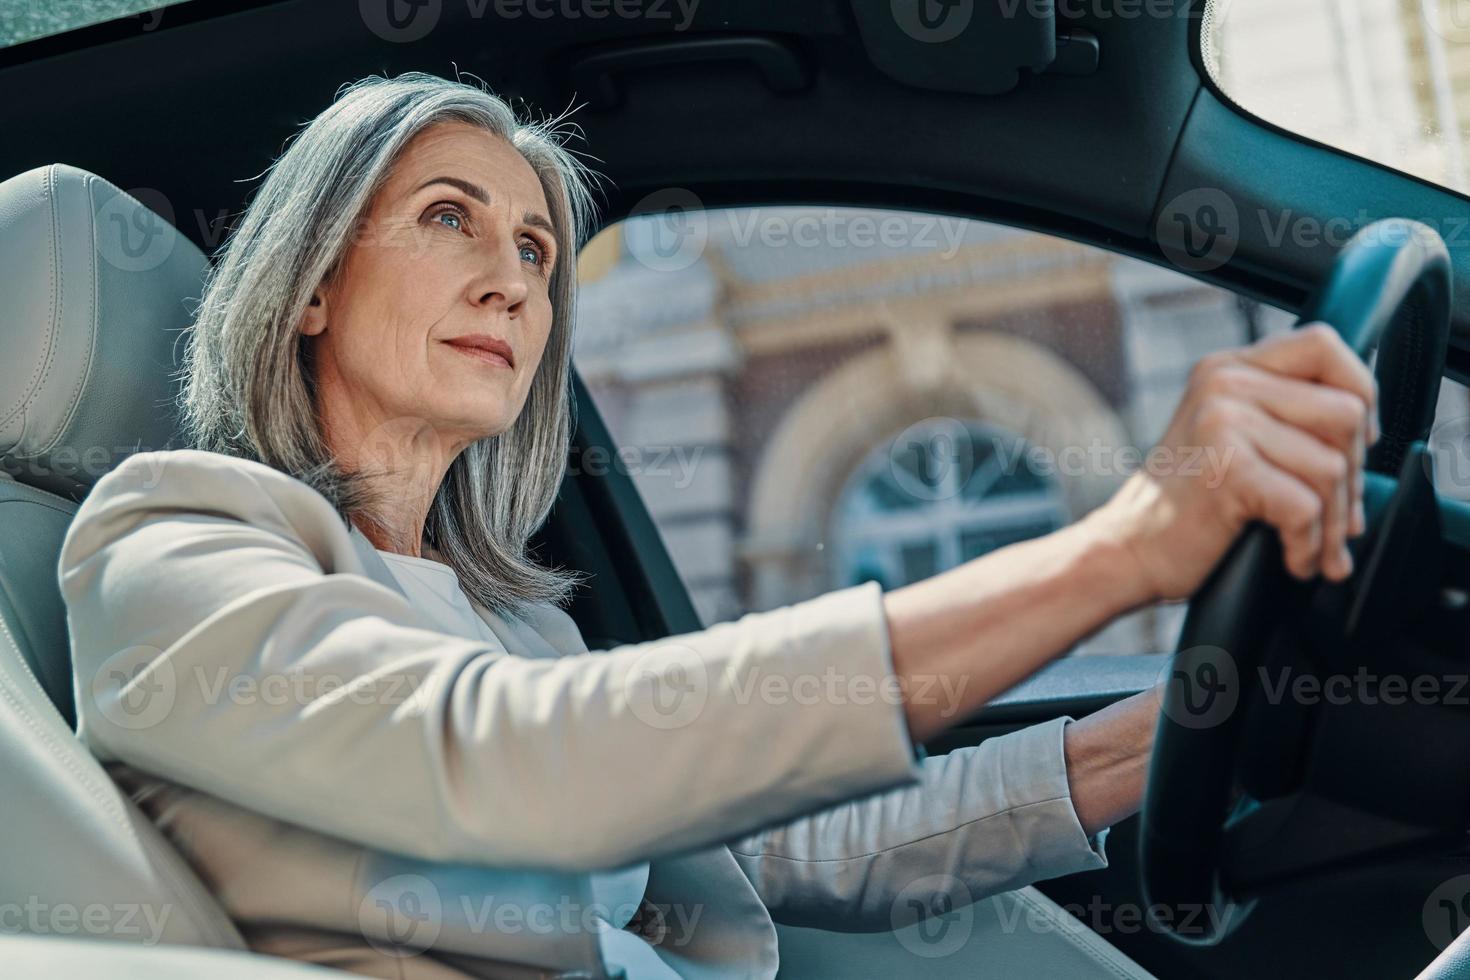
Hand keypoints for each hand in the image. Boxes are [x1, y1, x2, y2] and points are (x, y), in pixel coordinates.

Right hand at [1091, 323, 1378, 602]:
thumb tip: (1367, 430)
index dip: (1360, 390)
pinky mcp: (1225, 468)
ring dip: (1335, 521)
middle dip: (1354, 475)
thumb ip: (1283, 413)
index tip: (1358, 440)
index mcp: (1228, 366)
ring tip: (1318, 547)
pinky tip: (1293, 558)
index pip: (1324, 345)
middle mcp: (1224, 382)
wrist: (1127, 549)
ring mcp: (1222, 421)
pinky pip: (1306, 506)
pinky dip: (1309, 545)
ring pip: (1331, 465)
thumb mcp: (1230, 435)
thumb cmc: (1186, 504)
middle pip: (1345, 410)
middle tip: (1341, 518)